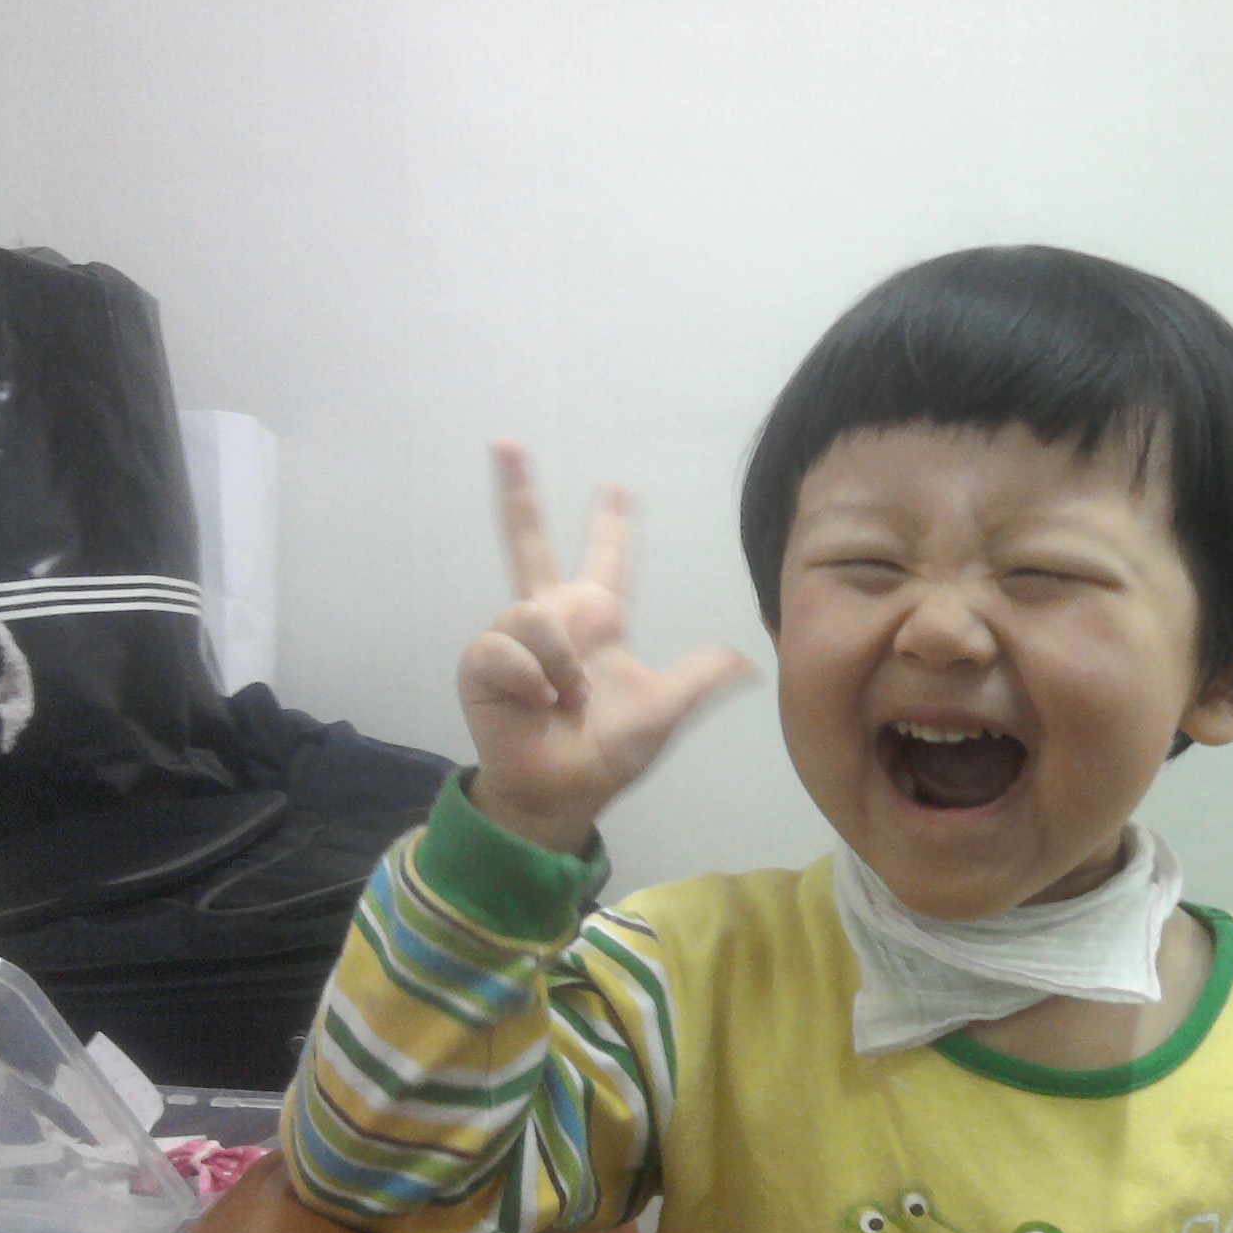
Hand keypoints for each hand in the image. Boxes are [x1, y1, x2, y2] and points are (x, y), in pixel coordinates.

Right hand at [459, 440, 751, 852]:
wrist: (563, 791)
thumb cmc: (609, 752)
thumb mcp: (666, 709)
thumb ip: (701, 678)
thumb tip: (750, 662)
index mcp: (598, 621)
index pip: (607, 558)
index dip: (612, 524)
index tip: (618, 487)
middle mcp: (553, 619)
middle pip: (529, 543)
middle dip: (518, 492)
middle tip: (507, 442)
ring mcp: (513, 639)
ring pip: (534, 613)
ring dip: (558, 661)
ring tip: (564, 698)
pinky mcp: (482, 663)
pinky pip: (506, 647)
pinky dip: (528, 676)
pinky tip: (536, 700)